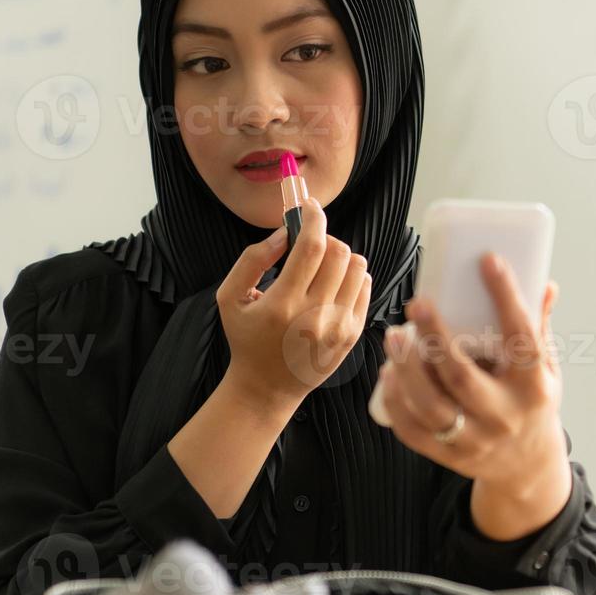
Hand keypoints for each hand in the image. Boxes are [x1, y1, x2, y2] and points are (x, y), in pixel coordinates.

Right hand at [216, 196, 371, 405]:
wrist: (266, 387)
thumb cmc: (246, 338)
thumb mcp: (230, 297)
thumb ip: (253, 258)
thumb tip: (285, 231)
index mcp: (283, 304)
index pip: (311, 247)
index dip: (314, 218)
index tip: (309, 207)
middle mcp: (315, 316)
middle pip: (338, 252)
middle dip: (324, 237)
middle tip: (309, 245)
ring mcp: (339, 327)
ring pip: (356, 266)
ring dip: (340, 255)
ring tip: (321, 266)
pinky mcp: (353, 334)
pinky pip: (365, 285)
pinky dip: (351, 275)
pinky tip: (332, 285)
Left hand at [377, 252, 567, 498]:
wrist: (527, 467)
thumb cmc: (533, 402)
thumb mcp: (547, 369)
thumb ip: (540, 327)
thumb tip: (543, 282)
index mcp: (534, 388)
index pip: (522, 338)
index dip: (506, 297)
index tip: (488, 261)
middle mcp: (504, 416)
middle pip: (462, 376)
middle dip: (435, 337)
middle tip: (417, 303)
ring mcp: (475, 441)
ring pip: (432, 407)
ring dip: (407, 370)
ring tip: (394, 337)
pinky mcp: (450, 457)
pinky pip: (415, 432)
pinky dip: (397, 403)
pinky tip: (388, 375)